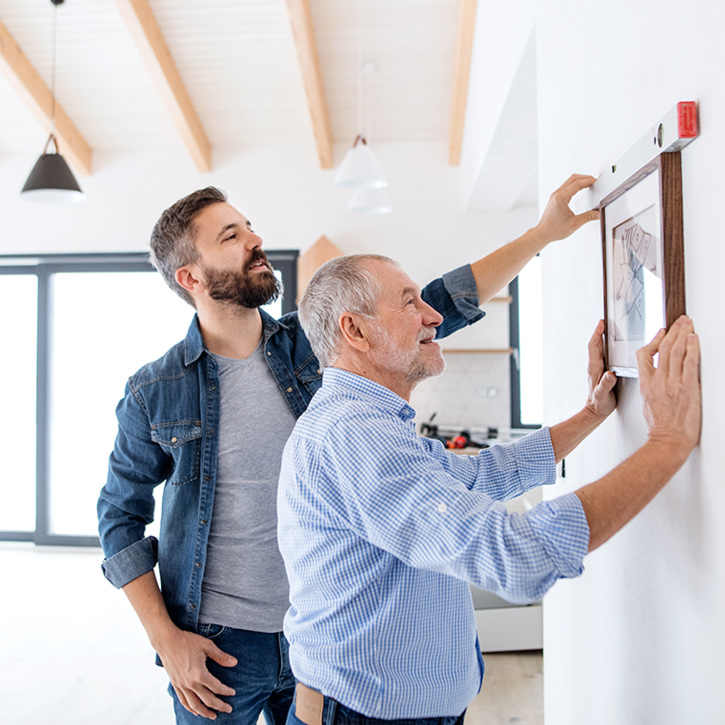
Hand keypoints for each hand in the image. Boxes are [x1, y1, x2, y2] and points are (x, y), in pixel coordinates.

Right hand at [155, 627, 237, 719]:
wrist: (167, 641)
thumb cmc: (188, 641)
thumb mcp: (207, 646)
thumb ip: (221, 656)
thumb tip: (234, 663)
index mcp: (200, 674)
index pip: (216, 688)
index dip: (226, 691)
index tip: (233, 693)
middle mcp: (190, 683)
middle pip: (208, 700)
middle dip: (219, 706)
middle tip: (229, 709)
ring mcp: (182, 686)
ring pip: (195, 705)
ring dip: (205, 712)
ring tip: (213, 716)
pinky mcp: (175, 685)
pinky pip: (183, 701)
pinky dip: (191, 708)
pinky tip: (195, 711)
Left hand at [533, 174, 599, 243]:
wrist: (542, 233)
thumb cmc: (554, 230)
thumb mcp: (574, 224)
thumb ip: (588, 217)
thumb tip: (598, 213)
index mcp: (561, 199)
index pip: (577, 183)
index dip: (589, 181)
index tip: (597, 181)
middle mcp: (556, 194)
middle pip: (573, 178)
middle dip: (586, 178)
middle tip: (596, 181)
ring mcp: (554, 195)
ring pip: (569, 181)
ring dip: (580, 180)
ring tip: (590, 183)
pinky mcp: (554, 197)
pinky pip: (566, 186)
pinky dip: (575, 184)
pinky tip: (580, 188)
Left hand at [583, 320, 616, 419]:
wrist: (595, 411)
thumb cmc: (599, 404)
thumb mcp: (603, 395)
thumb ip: (606, 384)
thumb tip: (610, 374)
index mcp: (595, 369)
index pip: (594, 347)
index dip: (597, 334)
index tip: (601, 324)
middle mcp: (595, 366)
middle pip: (596, 345)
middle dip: (600, 332)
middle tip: (605, 322)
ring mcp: (597, 369)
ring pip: (599, 350)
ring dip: (603, 338)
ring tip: (609, 330)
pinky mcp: (602, 372)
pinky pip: (603, 356)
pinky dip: (607, 348)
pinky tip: (613, 346)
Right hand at [637, 316, 700, 456]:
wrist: (668, 440)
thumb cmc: (660, 427)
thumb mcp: (647, 403)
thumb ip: (651, 388)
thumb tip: (656, 380)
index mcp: (647, 384)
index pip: (645, 355)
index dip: (654, 340)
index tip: (662, 332)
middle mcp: (658, 381)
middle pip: (663, 349)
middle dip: (673, 331)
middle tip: (680, 321)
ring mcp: (673, 384)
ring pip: (676, 352)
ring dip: (683, 335)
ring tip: (688, 324)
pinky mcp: (688, 388)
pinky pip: (690, 363)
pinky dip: (692, 349)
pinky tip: (695, 339)